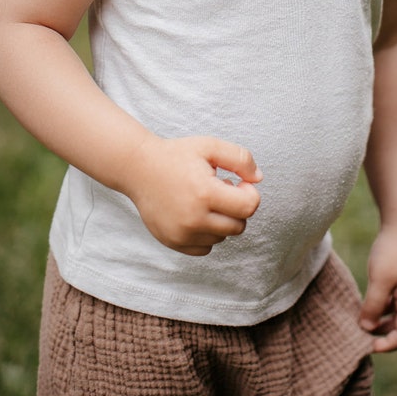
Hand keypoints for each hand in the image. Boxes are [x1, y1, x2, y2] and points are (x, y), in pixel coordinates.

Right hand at [126, 135, 262, 255]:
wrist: (139, 169)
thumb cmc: (176, 155)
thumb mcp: (210, 146)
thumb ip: (240, 158)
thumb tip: (258, 179)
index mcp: (205, 193)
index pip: (248, 207)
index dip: (249, 193)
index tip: (236, 182)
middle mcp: (194, 219)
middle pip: (238, 226)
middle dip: (236, 208)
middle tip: (220, 189)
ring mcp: (182, 234)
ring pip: (222, 238)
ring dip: (220, 221)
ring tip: (204, 199)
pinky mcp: (173, 242)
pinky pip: (204, 248)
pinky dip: (206, 234)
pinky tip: (196, 214)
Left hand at [359, 224, 396, 352]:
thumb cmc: (392, 252)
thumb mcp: (380, 280)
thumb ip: (374, 306)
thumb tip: (366, 328)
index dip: (390, 344)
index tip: (371, 347)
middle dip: (390, 338)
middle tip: (369, 341)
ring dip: (387, 325)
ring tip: (367, 326)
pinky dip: (387, 311)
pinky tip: (372, 307)